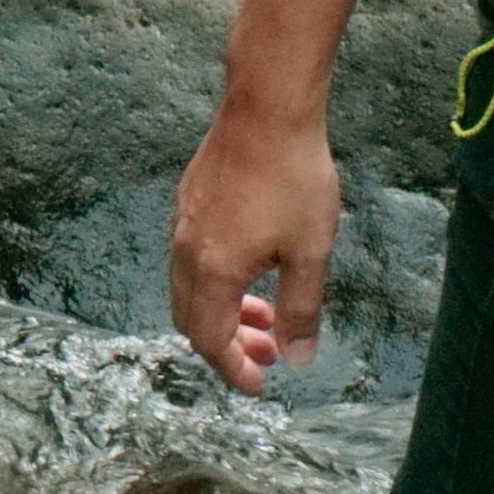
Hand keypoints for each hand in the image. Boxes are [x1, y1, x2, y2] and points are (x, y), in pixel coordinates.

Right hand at [169, 108, 342, 395]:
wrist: (267, 107)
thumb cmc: (294, 178)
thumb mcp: (310, 251)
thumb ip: (302, 310)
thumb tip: (298, 358)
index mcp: (214, 271)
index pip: (211, 340)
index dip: (234, 370)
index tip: (260, 386)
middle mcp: (187, 252)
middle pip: (192, 320)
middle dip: (228, 345)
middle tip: (270, 353)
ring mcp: (183, 224)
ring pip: (190, 289)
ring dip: (225, 312)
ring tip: (269, 312)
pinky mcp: (189, 201)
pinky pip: (191, 259)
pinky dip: (217, 282)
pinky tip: (254, 268)